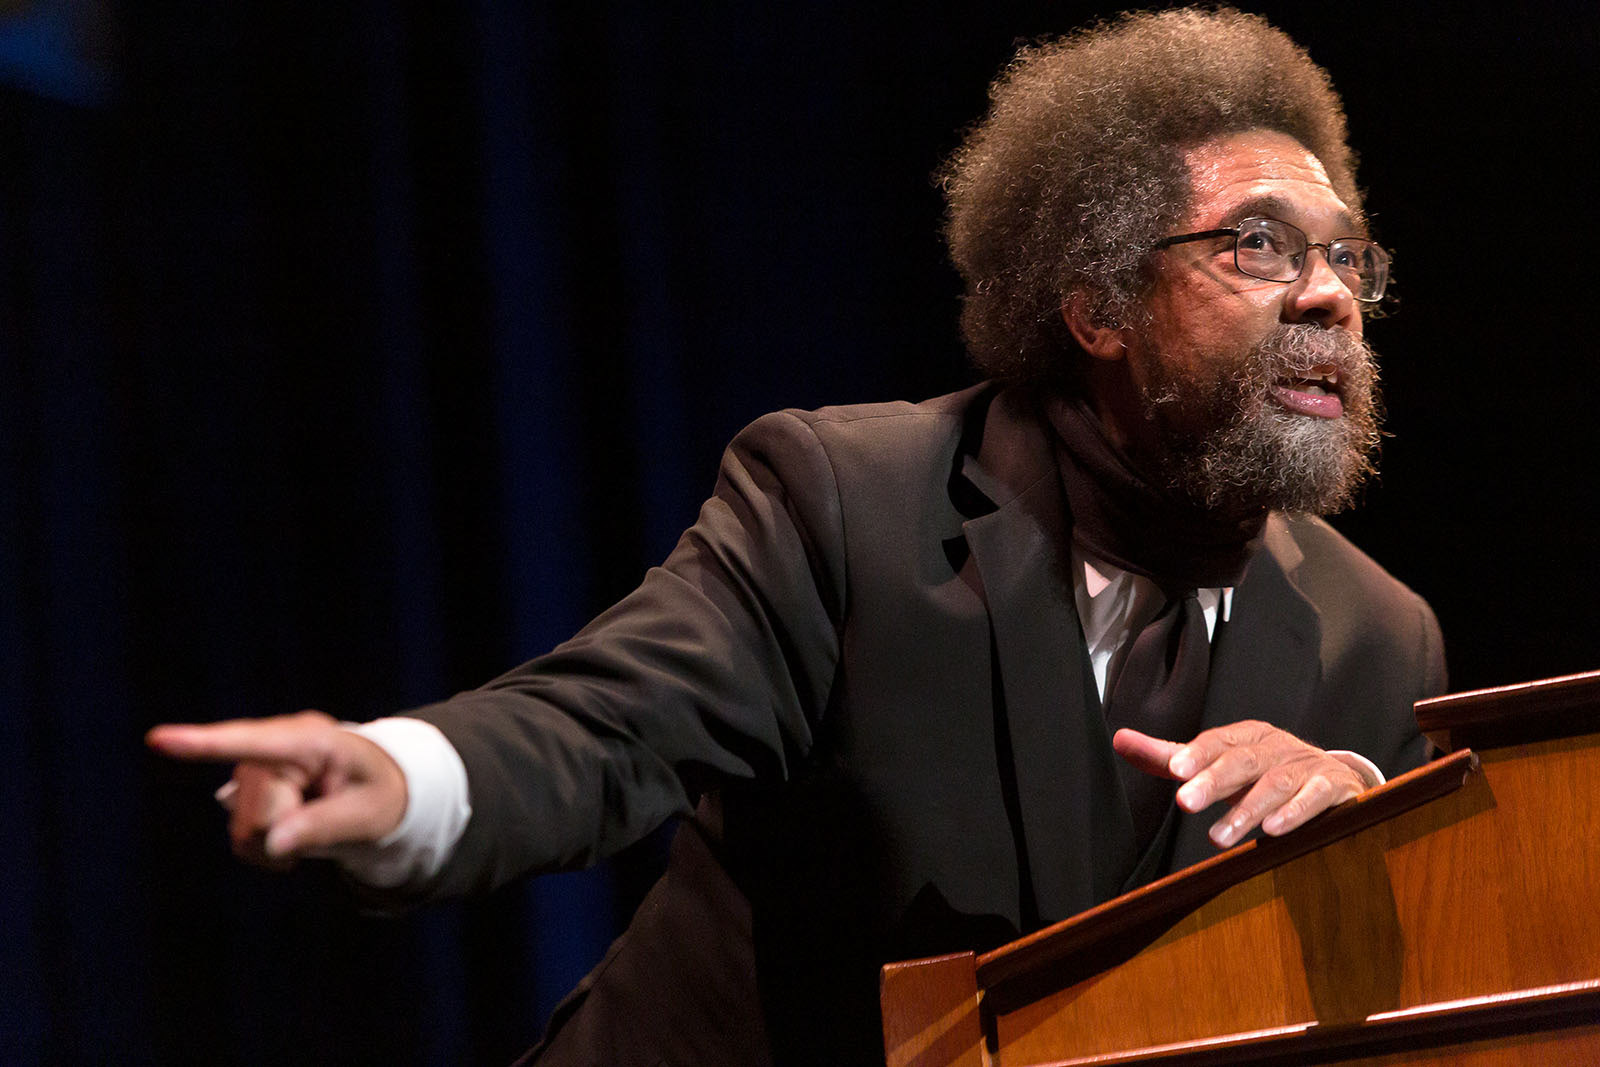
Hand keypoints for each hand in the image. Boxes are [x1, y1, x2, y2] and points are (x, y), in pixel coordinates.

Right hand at [146, 711, 407, 868]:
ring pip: (244, 829)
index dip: (203, 743)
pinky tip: (291, 833)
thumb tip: (274, 845)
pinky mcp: (245, 790)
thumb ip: (325, 825)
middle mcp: (275, 747)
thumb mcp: (369, 813)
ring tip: (310, 827)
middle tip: (323, 825)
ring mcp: (255, 768)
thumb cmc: (379, 794)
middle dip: (285, 831)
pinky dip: (266, 849)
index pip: (252, 743)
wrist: (375, 789)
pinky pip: (241, 838)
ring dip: (276, 843)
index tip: (157, 739)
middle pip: (254, 812)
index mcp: (311, 739)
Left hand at [1113, 720, 1369, 848]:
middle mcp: (1276, 747)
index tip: (1174, 771)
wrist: (1336, 781)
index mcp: (1246, 736)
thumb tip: (1119, 739)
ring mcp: (1307, 765)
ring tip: (1218, 837)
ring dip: (1247, 810)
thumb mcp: (1217, 763)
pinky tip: (1273, 830)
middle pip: (1243, 761)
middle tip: (1185, 803)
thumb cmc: (1262, 773)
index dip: (1197, 754)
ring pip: (1276, 784)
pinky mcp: (1334, 787)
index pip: (1218, 742)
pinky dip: (1296, 813)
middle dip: (1214, 781)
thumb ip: (1171, 756)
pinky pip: (1316, 797)